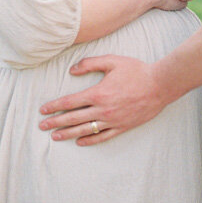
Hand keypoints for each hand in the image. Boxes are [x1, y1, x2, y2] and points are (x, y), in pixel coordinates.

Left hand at [39, 55, 166, 144]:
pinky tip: (80, 142)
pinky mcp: (122, 126)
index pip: (70, 102)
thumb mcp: (112, 61)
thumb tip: (71, 70)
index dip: (55, 106)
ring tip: (55, 136)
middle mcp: (103, 109)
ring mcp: (113, 120)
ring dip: (68, 133)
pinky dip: (90, 140)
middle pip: (74, 118)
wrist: (159, 85)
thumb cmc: (136, 71)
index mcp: (98, 93)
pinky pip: (103, 136)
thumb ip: (90, 63)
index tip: (43, 110)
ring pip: (86, 129)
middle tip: (42, 126)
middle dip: (56, 122)